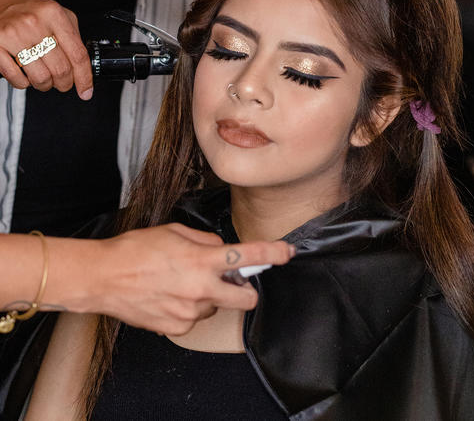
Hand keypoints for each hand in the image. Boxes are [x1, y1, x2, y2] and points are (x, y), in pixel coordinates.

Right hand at [0, 0, 91, 97]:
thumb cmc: (26, 8)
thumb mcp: (55, 12)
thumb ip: (71, 34)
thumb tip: (83, 64)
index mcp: (53, 15)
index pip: (78, 54)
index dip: (84, 77)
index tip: (86, 91)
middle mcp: (34, 23)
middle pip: (60, 69)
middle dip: (64, 83)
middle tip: (62, 83)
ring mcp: (13, 34)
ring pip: (40, 76)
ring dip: (44, 85)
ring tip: (43, 79)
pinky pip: (15, 77)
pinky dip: (22, 82)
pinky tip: (25, 76)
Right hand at [72, 224, 294, 334]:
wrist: (101, 278)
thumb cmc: (134, 251)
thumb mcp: (174, 232)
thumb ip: (205, 240)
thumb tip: (220, 248)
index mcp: (202, 260)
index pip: (249, 255)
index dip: (273, 254)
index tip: (287, 252)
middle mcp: (201, 288)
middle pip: (247, 299)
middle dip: (245, 291)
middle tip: (231, 281)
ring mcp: (190, 311)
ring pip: (217, 307)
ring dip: (210, 297)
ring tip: (181, 285)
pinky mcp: (177, 327)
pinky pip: (196, 318)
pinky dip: (190, 308)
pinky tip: (170, 297)